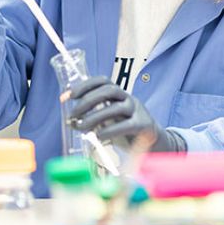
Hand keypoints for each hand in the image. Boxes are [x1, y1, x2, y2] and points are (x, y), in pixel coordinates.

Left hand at [68, 76, 186, 152]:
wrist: (155, 143)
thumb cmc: (127, 131)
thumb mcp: (110, 120)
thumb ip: (94, 117)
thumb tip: (71, 121)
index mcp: (119, 94)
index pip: (102, 81)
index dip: (84, 85)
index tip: (68, 96)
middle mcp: (128, 98)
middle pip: (109, 90)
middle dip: (87, 100)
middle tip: (72, 114)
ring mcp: (137, 111)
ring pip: (115, 107)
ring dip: (94, 117)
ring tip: (81, 127)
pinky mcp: (144, 125)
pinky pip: (125, 125)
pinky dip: (110, 130)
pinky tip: (98, 136)